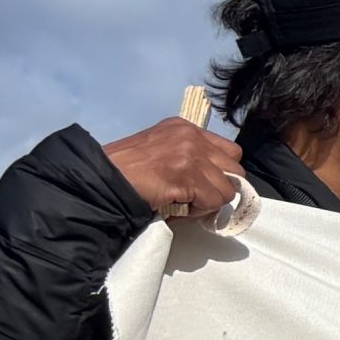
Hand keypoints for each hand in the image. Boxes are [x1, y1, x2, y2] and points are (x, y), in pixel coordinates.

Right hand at [104, 118, 243, 220]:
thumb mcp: (162, 150)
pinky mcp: (187, 174)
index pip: (230, 151)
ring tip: (185, 204)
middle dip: (220, 187)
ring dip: (209, 202)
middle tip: (197, 197)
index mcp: (185, 127)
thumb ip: (190, 157)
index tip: (203, 185)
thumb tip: (215, 182)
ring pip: (227, 188)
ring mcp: (190, 154)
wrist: (103, 179)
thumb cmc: (127, 170)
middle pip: (235, 168)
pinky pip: (214, 201)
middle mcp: (191, 136)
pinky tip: (179, 207)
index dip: (221, 173)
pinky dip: (199, 211)